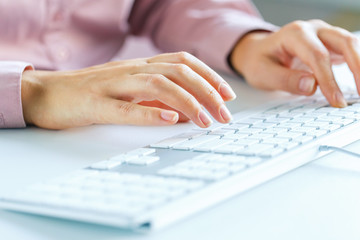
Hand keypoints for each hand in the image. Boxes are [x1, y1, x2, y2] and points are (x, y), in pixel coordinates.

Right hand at [21, 52, 235, 129]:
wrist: (45, 94)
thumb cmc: (89, 93)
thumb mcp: (128, 93)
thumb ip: (154, 98)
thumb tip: (184, 111)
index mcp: (139, 66)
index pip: (183, 62)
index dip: (209, 76)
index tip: (227, 95)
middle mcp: (131, 70)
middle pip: (177, 71)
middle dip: (207, 92)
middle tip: (225, 114)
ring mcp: (113, 84)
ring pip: (157, 84)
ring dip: (187, 102)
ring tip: (205, 121)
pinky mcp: (95, 103)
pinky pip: (125, 107)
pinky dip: (150, 112)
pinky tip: (169, 119)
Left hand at [230, 19, 359, 107]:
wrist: (258, 52)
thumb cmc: (260, 62)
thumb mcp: (262, 73)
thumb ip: (286, 80)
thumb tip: (312, 85)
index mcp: (294, 34)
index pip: (318, 56)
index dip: (329, 80)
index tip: (336, 101)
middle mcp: (313, 30)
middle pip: (344, 42)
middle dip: (357, 68)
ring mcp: (324, 34)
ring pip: (351, 44)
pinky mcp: (331, 43)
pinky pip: (350, 50)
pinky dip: (357, 65)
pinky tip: (358, 82)